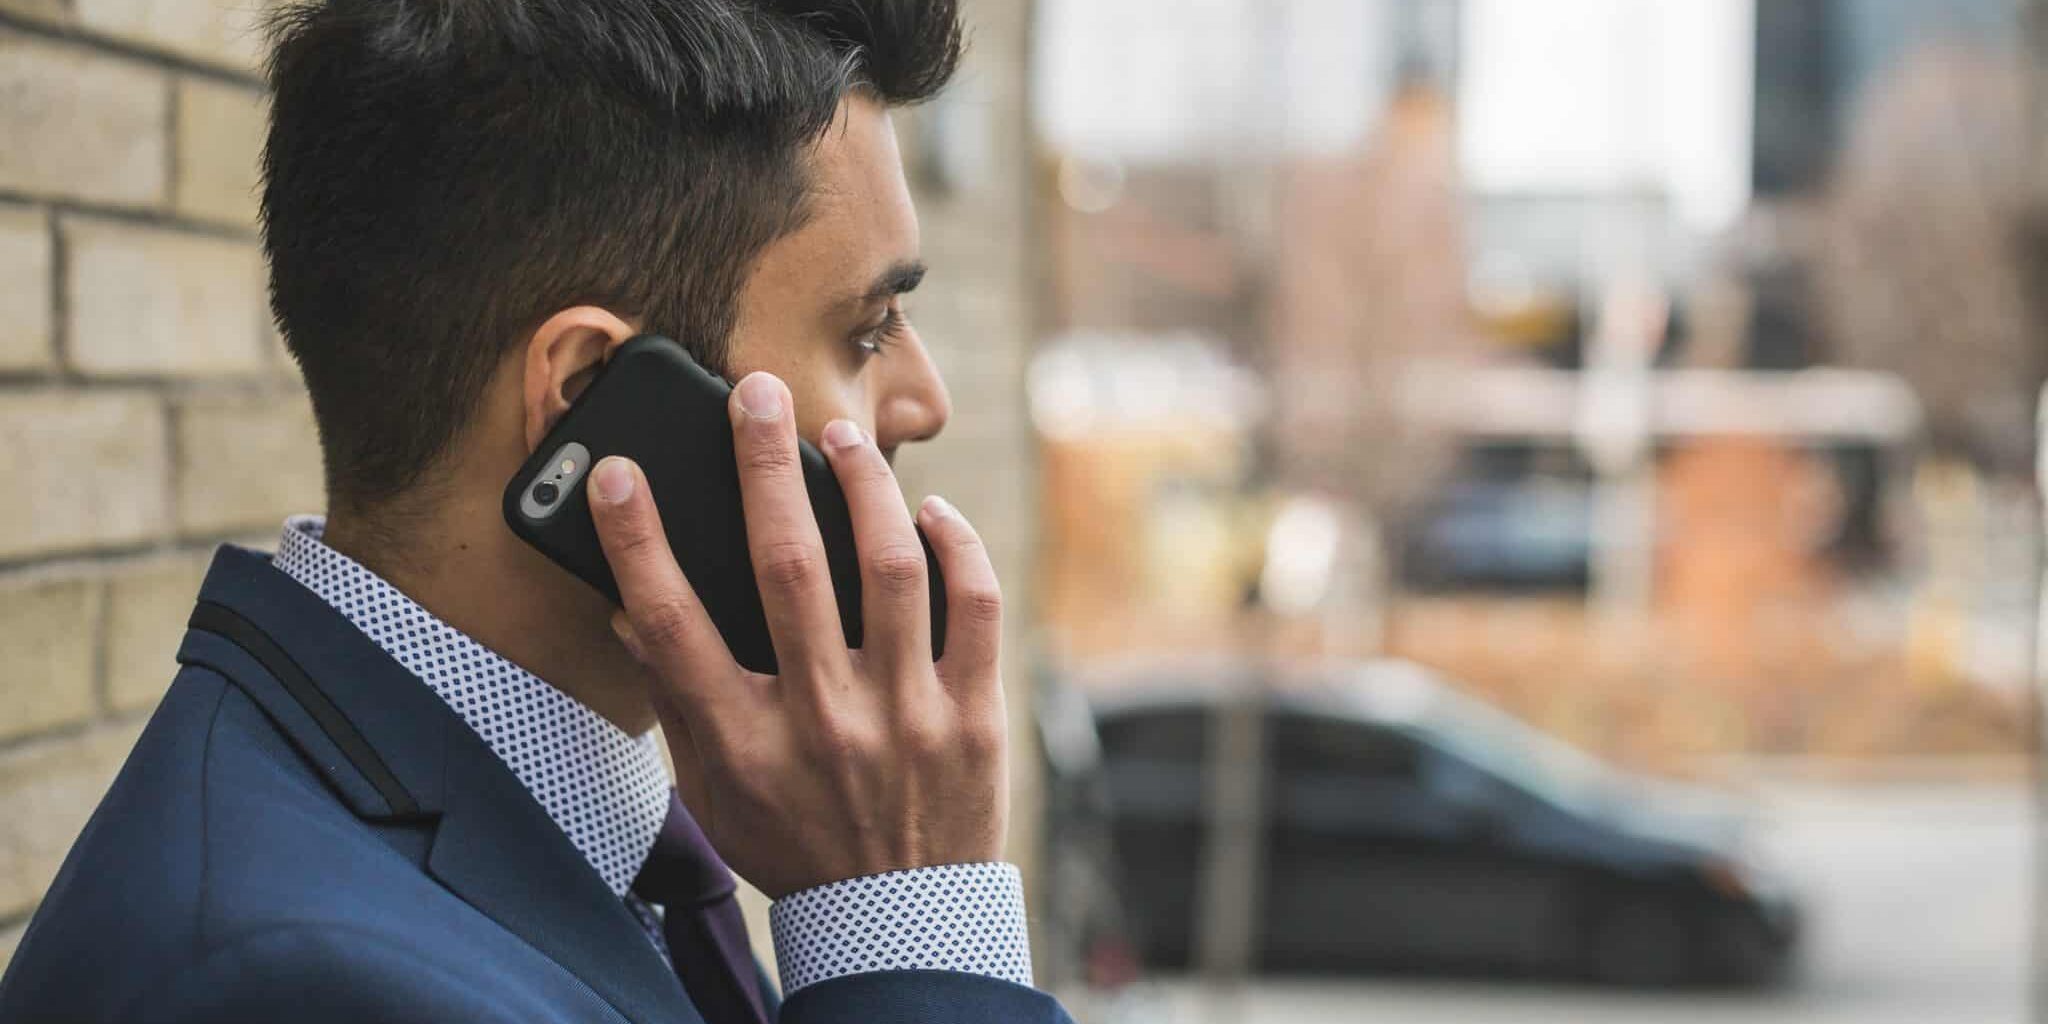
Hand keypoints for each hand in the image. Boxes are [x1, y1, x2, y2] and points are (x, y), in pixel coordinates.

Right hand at [586, 371, 1007, 898]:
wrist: (898, 920)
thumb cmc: (794, 843)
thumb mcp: (714, 791)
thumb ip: (678, 701)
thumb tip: (632, 612)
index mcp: (744, 744)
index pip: (672, 626)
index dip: (637, 541)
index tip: (618, 474)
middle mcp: (821, 722)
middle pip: (785, 568)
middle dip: (762, 465)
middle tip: (754, 392)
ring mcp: (905, 717)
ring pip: (890, 568)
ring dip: (864, 486)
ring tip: (841, 438)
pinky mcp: (973, 716)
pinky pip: (974, 606)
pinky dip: (954, 545)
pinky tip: (928, 511)